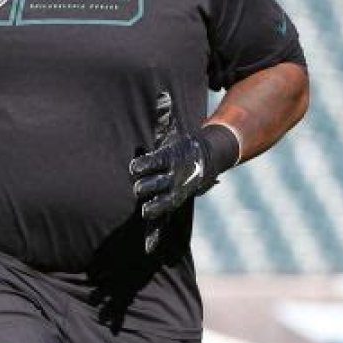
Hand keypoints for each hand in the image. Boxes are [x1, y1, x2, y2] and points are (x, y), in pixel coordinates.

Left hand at [131, 93, 216, 252]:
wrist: (208, 160)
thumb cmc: (183, 143)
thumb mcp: (174, 130)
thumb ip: (165, 115)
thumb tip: (162, 95)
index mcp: (172, 158)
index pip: (158, 160)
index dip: (146, 163)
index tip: (133, 166)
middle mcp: (175, 177)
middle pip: (161, 182)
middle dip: (149, 186)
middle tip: (135, 189)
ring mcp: (176, 192)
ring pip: (166, 202)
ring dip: (155, 207)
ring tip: (143, 212)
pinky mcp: (174, 204)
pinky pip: (164, 221)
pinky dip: (156, 234)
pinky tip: (148, 247)